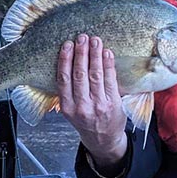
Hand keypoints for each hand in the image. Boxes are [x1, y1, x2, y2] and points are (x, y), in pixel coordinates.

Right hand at [57, 34, 126, 168]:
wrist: (103, 140)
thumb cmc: (86, 121)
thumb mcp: (71, 110)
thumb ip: (68, 91)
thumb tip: (69, 60)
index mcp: (67, 107)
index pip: (63, 79)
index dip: (65, 59)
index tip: (67, 44)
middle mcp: (81, 106)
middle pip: (79, 74)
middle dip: (81, 53)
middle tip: (82, 37)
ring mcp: (98, 105)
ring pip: (95, 75)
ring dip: (95, 55)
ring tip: (95, 41)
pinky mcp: (113, 103)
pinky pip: (110, 80)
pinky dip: (108, 64)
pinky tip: (107, 53)